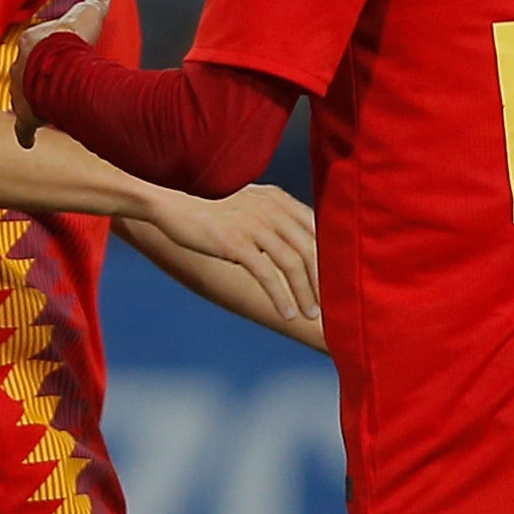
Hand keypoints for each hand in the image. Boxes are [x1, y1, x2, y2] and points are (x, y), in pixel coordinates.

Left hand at [9, 0, 109, 147]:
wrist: (61, 72)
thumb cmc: (71, 45)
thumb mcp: (86, 16)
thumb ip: (94, 4)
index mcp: (32, 42)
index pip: (35, 42)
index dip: (44, 47)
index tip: (50, 50)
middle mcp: (20, 66)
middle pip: (25, 70)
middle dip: (35, 74)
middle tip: (48, 79)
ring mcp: (20, 92)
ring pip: (21, 96)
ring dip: (32, 99)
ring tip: (45, 104)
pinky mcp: (27, 114)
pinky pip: (23, 126)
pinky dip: (26, 133)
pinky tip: (27, 142)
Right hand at [147, 183, 320, 321]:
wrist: (175, 208)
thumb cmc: (215, 212)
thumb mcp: (251, 207)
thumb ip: (277, 219)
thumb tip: (306, 247)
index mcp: (278, 198)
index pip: (316, 228)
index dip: (331, 257)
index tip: (338, 282)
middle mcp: (270, 207)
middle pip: (310, 247)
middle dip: (323, 280)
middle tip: (331, 306)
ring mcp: (253, 224)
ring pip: (292, 263)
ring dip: (305, 293)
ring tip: (311, 314)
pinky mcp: (236, 241)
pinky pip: (267, 274)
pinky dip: (280, 296)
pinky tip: (287, 313)